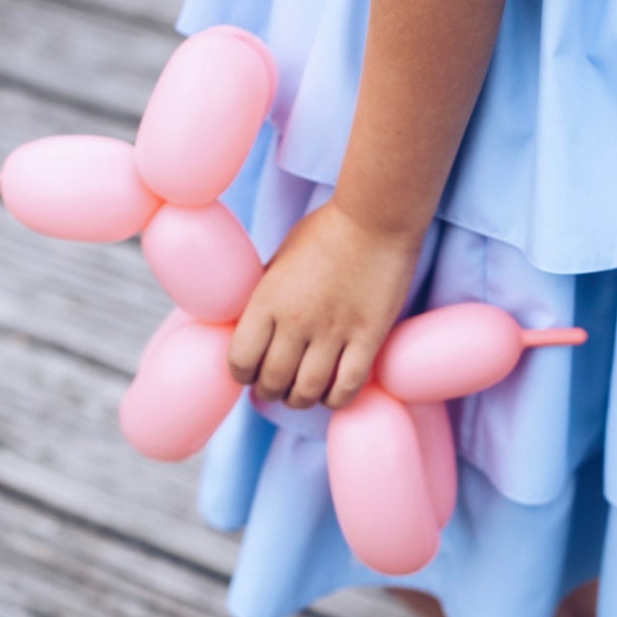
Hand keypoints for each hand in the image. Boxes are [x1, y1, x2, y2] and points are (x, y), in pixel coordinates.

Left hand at [228, 198, 422, 409]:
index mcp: (267, 300)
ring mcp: (334, 332)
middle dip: (270, 391)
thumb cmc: (325, 233)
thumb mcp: (280, 259)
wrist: (376, 216)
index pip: (240, 360)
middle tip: (277, 387)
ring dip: (300, 399)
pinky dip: (335, 399)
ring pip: (307, 392)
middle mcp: (296, 321)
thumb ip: (264, 296)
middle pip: (272, 382)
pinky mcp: (368, 338)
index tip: (251, 372)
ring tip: (302, 393)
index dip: (242, 374)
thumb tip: (247, 326)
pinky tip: (332, 393)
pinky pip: (346, 388)